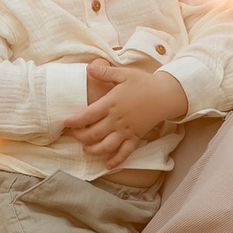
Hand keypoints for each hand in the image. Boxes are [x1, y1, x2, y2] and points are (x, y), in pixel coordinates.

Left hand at [65, 63, 188, 168]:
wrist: (165, 95)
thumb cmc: (144, 83)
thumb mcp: (124, 73)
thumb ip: (105, 72)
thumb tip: (88, 68)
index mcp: (112, 103)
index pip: (88, 115)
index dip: (75, 121)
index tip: (66, 122)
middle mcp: (117, 120)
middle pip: (93, 133)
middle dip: (80, 136)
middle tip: (74, 134)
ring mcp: (127, 130)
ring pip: (106, 146)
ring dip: (93, 150)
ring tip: (86, 149)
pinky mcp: (136, 137)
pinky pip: (125, 153)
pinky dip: (116, 160)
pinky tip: (107, 165)